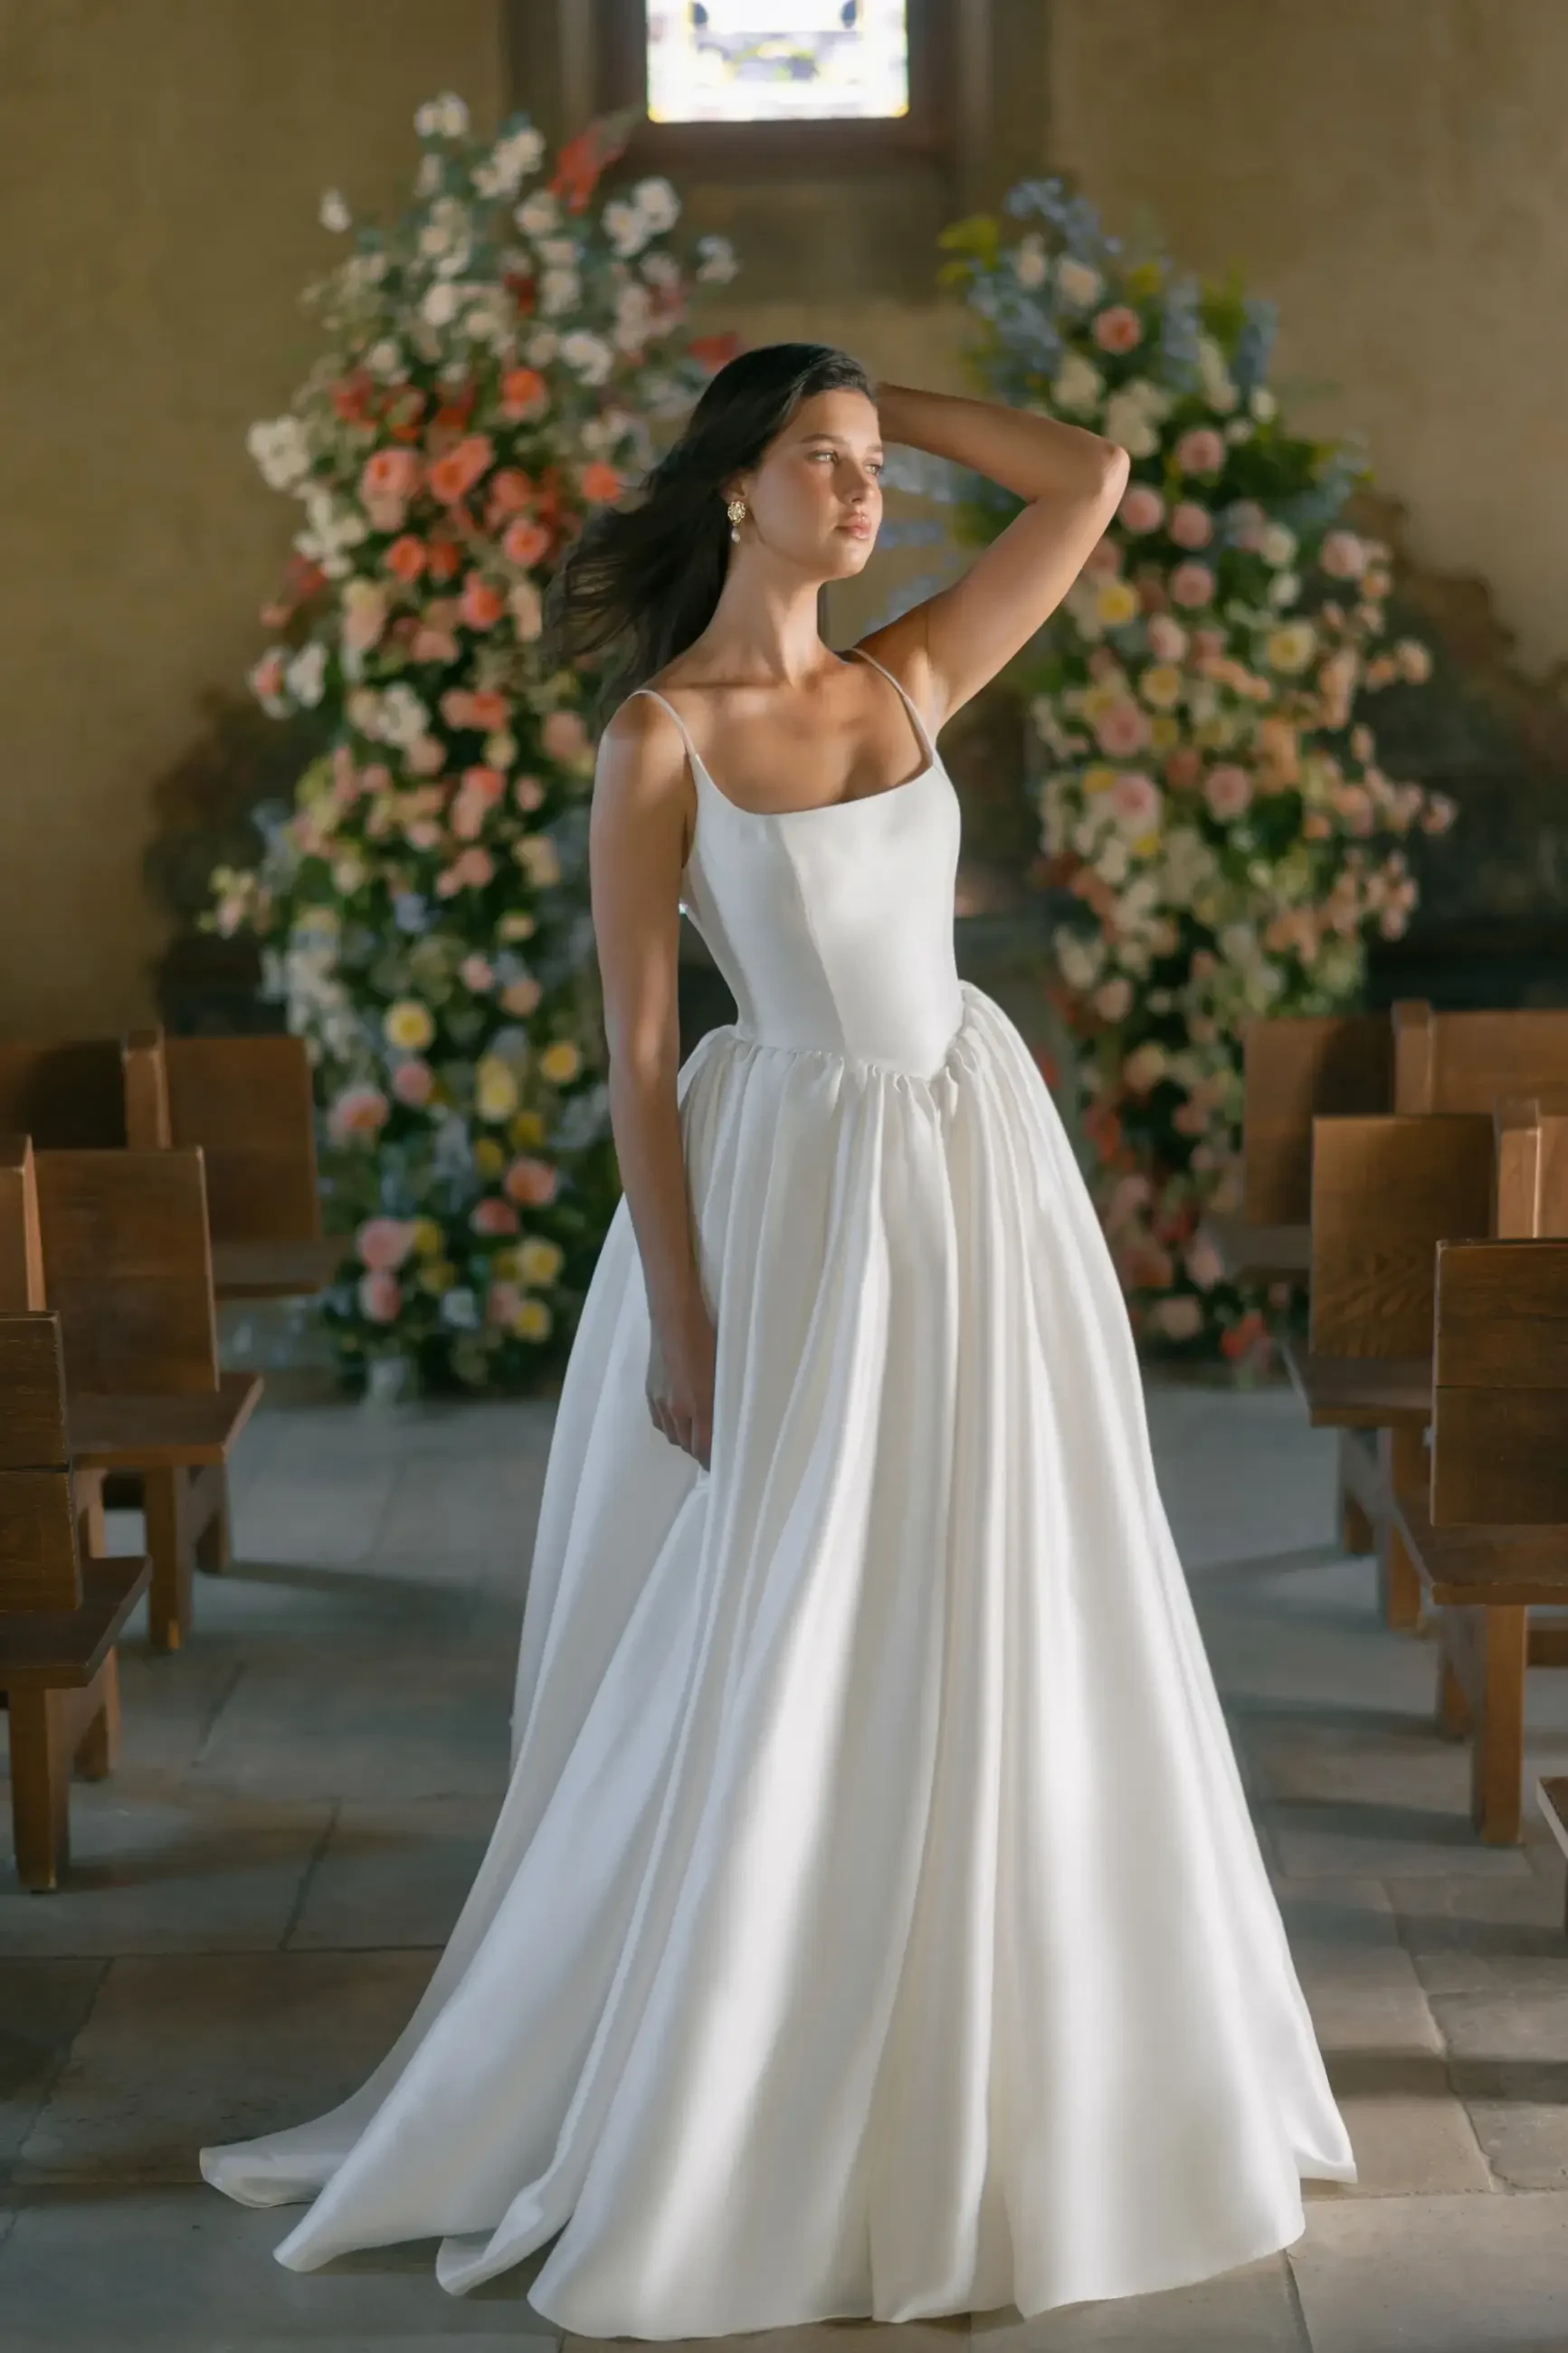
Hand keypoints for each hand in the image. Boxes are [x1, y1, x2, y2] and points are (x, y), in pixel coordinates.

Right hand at [646, 1300, 715, 1470]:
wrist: (675, 1318)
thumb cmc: (709, 1340)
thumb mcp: (723, 1373)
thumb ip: (722, 1401)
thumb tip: (726, 1421)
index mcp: (700, 1406)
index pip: (704, 1448)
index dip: (712, 1461)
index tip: (721, 1464)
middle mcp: (677, 1409)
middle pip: (687, 1446)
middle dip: (700, 1450)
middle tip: (712, 1447)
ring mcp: (660, 1401)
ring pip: (673, 1435)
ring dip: (685, 1439)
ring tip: (696, 1434)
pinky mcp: (650, 1392)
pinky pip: (659, 1422)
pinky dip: (670, 1426)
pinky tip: (678, 1420)